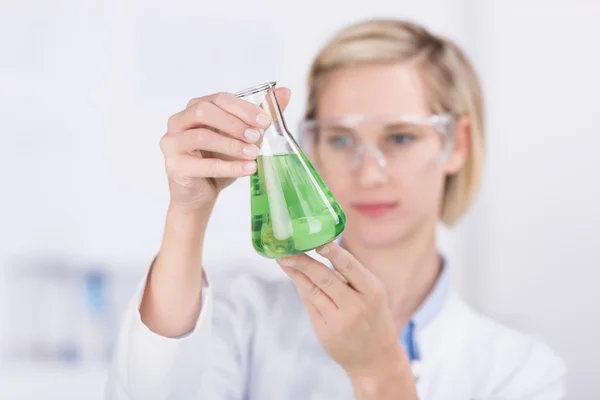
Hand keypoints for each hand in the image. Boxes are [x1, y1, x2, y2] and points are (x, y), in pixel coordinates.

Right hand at [159, 88, 290, 211]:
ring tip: (253, 154)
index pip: (219, 99)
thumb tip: (285, 92)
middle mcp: (179, 121)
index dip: (243, 108)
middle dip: (235, 123)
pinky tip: (248, 169)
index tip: (265, 121)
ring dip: (232, 145)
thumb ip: (259, 116)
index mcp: (195, 108)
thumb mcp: (242, 138)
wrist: (201, 194)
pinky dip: (228, 166)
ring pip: (201, 136)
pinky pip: (203, 164)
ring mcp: (173, 143)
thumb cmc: (218, 161)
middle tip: (257, 137)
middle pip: (204, 111)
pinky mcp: (174, 166)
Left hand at [277, 242, 415, 395]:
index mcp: (372, 290)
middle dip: (304, 262)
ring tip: (283, 259)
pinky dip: (301, 287)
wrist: (375, 358)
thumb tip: (319, 249)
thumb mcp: (372, 293)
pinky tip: (293, 275)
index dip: (333, 253)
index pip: (350, 267)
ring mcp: (339, 321)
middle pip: (325, 279)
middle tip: (288, 249)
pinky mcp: (325, 332)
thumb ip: (350, 275)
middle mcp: (356, 306)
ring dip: (296, 273)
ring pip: (312, 291)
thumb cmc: (372, 316)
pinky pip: (309, 304)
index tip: (318, 242)